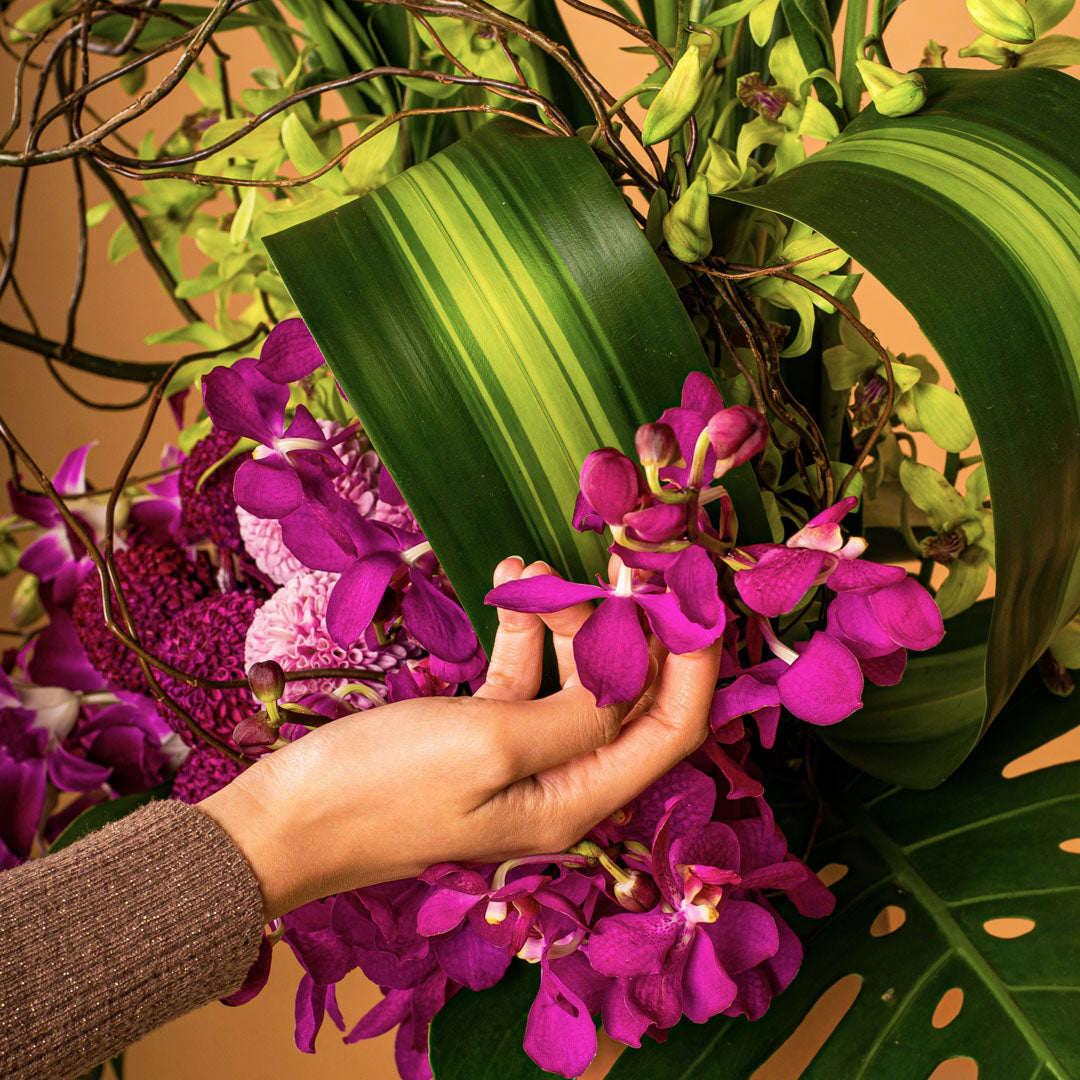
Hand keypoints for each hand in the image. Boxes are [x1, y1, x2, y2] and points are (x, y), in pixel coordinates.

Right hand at [199, 557, 720, 919]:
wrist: (282, 821)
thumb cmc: (380, 788)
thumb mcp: (491, 743)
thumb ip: (578, 710)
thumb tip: (635, 668)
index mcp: (576, 800)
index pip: (673, 729)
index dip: (694, 660)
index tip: (690, 589)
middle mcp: (560, 783)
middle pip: (628, 694)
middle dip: (632, 623)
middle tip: (623, 555)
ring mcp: (520, 759)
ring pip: (574, 676)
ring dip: (565, 616)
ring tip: (534, 567)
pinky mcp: (480, 735)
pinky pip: (523, 674)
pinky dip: (522, 629)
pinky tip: (506, 583)